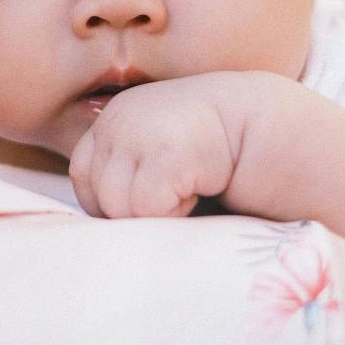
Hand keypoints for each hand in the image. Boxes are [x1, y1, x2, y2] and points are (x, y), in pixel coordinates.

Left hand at [69, 75, 244, 218]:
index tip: (142, 204)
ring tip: (185, 192)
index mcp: (113, 117)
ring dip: (152, 213)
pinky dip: (172, 212)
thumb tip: (96, 227)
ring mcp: (138, 134)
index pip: (82, 173)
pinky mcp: (163, 154)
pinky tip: (197, 191)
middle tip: (172, 198)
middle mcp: (118, 121)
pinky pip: (145, 207)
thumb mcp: (154, 147)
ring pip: (117, 206)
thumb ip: (125, 170)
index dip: (106, 200)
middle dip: (132, 211)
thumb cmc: (208, 149)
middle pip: (98, 194)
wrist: (261, 123)